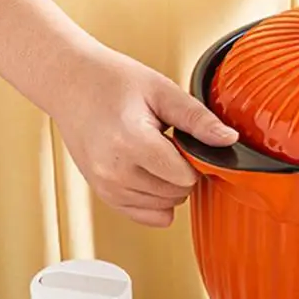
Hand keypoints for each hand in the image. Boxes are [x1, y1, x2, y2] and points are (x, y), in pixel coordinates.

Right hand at [51, 45, 237, 226]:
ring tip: (150, 152)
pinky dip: (156, 199)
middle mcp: (115, 171)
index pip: (186, 177)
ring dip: (168, 185)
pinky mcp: (104, 195)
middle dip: (181, 172)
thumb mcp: (161, 91)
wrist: (69, 83)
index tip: (181, 139)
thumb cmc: (111, 81)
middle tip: (164, 142)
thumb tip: (229, 140)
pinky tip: (148, 172)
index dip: (193, 160)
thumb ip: (198, 119)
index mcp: (131, 143)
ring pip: (165, 207)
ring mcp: (107, 187)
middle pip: (178, 194)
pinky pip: (147, 217)